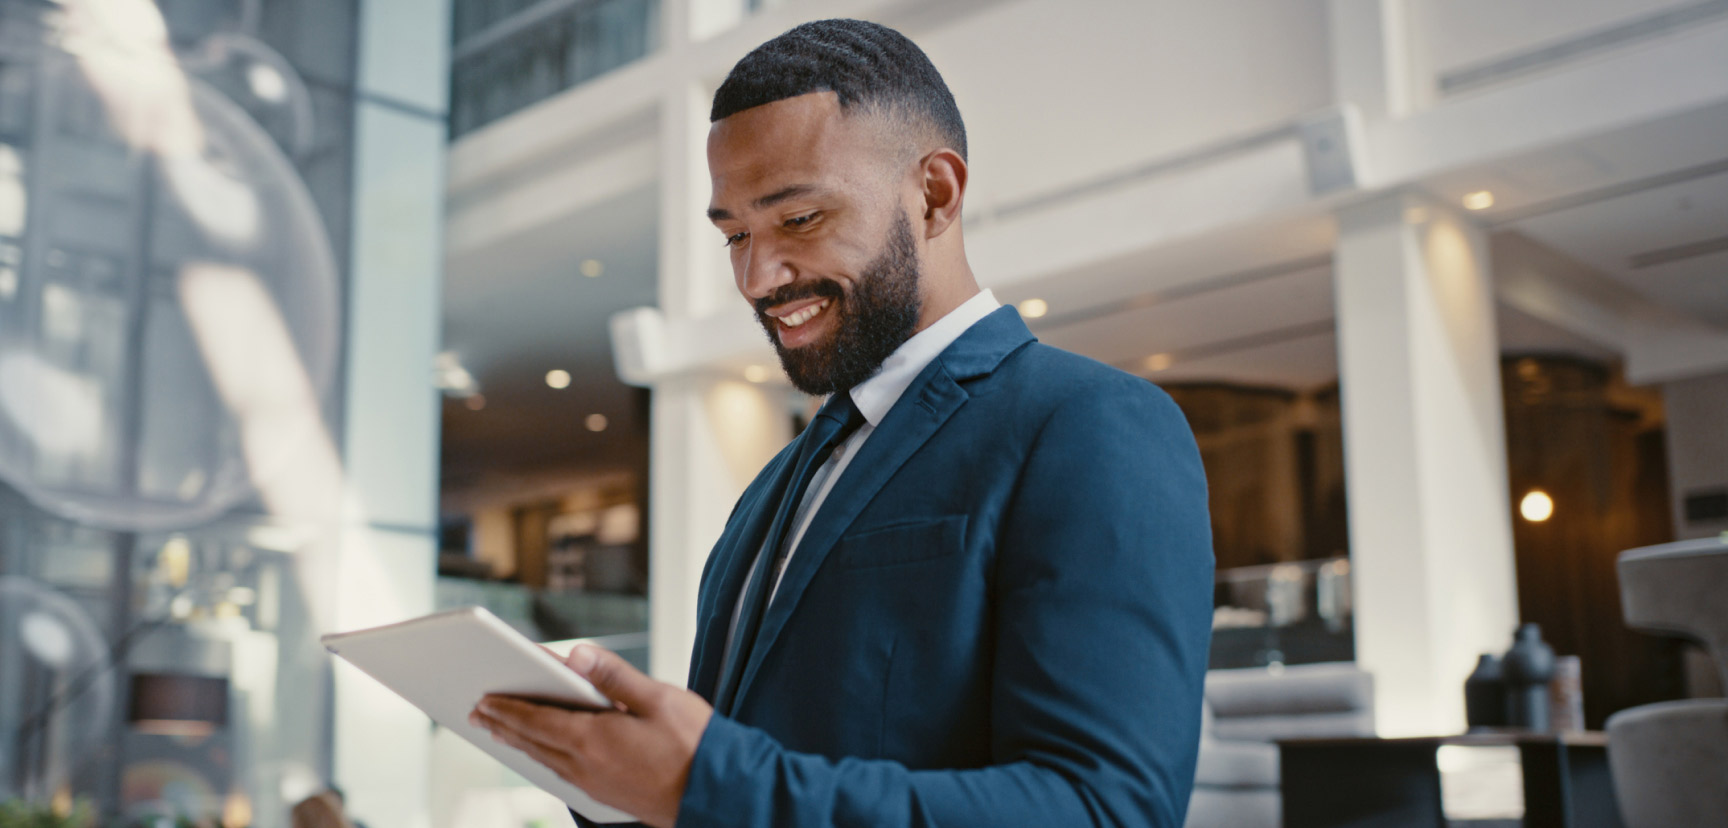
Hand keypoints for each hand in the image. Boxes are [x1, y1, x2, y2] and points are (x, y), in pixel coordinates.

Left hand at [470, 645, 712, 827]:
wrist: (719, 794)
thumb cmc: (696, 744)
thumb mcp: (659, 698)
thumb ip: (615, 676)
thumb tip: (578, 654)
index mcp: (594, 739)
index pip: (537, 720)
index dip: (508, 708)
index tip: (485, 699)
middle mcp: (586, 766)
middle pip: (533, 743)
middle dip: (504, 725)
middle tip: (478, 713)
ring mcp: (595, 785)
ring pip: (545, 761)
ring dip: (520, 744)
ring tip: (501, 732)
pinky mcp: (606, 796)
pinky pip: (562, 775)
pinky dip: (543, 760)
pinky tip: (544, 757)